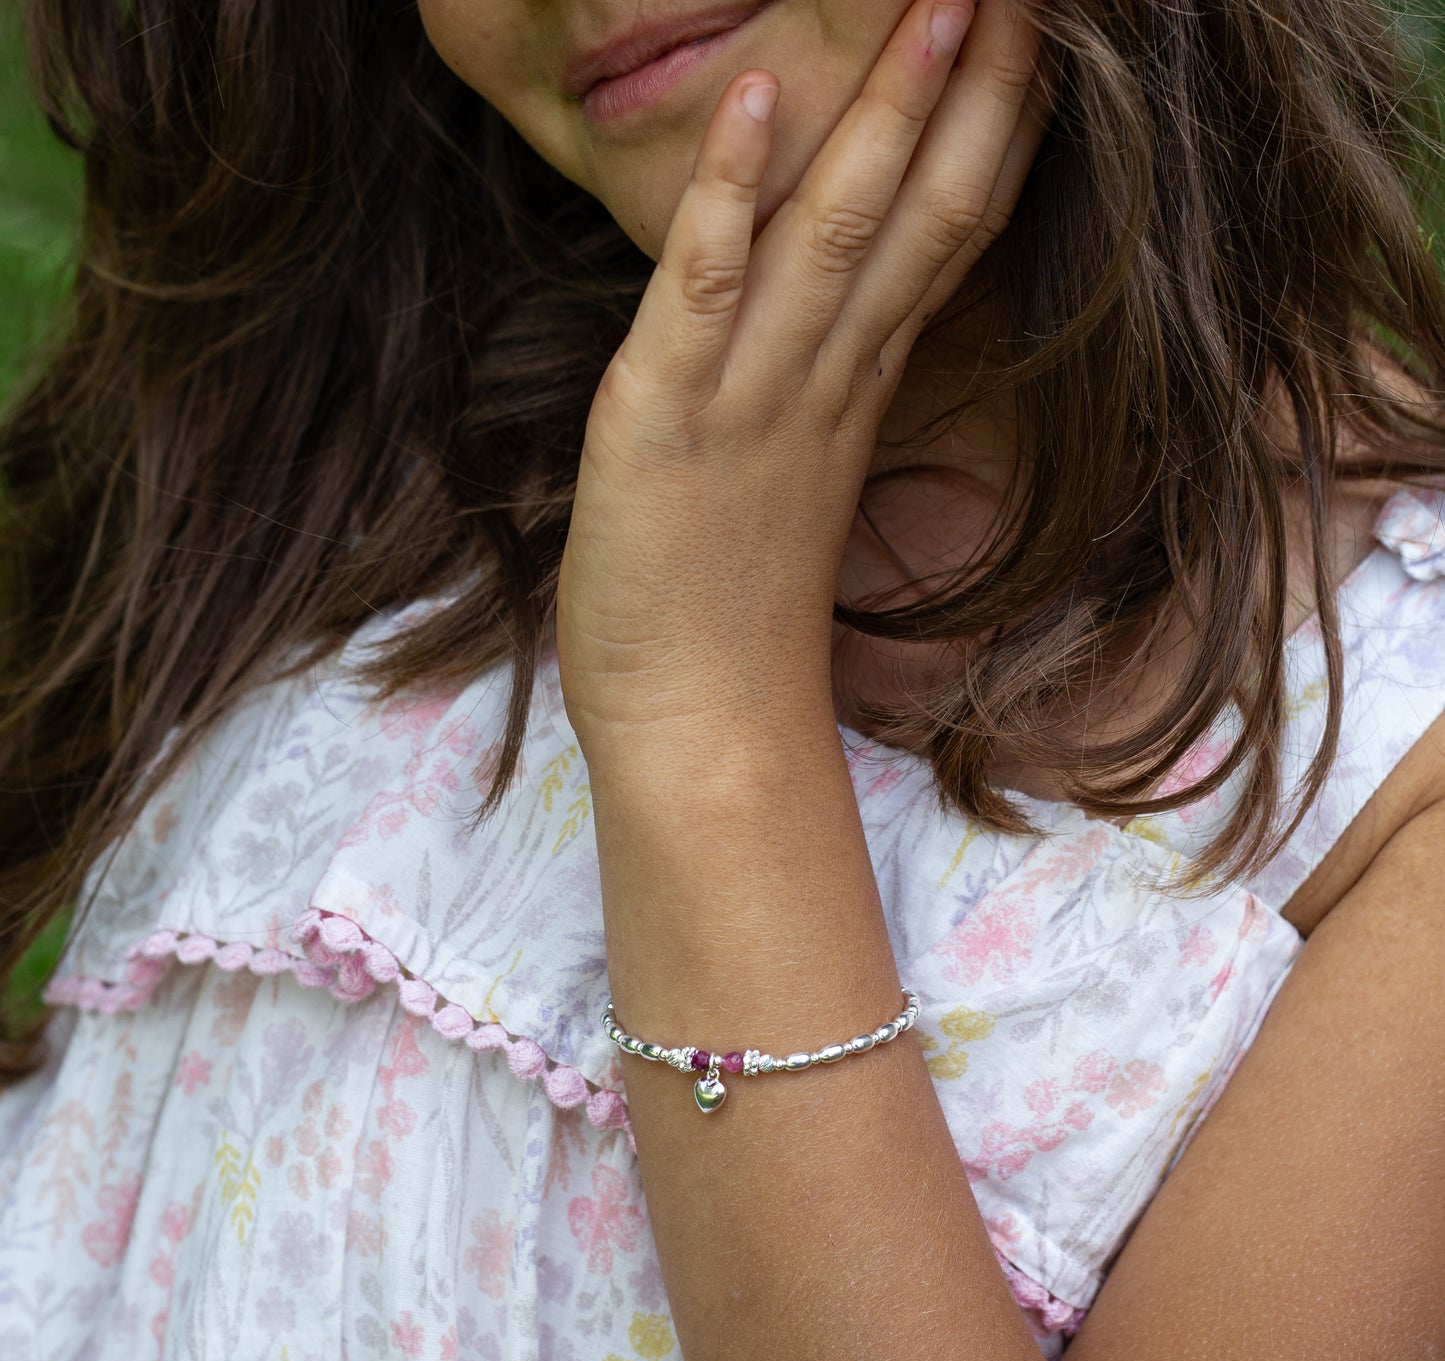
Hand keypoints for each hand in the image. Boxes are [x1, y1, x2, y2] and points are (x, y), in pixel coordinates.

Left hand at [556, 0, 1053, 758]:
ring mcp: (751, 401)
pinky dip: (727, 198)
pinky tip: (754, 101)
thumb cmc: (735, 613)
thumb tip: (824, 326)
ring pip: (834, 237)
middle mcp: (822, 382)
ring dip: (884, 117)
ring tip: (941, 4)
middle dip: (974, 96)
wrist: (700, 725)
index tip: (1034, 51)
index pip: (945, 241)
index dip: (993, 137)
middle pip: (922, 218)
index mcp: (851, 390)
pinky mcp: (666, 422)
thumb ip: (815, 391)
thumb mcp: (791, 479)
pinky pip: (703, 294)